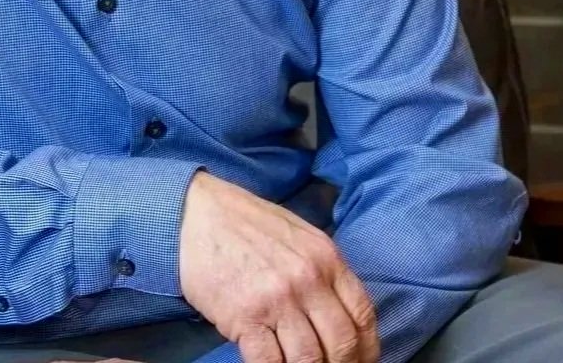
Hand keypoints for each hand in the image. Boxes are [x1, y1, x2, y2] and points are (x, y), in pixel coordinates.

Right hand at [178, 173, 377, 362]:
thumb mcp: (297, 235)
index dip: (366, 349)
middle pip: (342, 344)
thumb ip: (322, 270)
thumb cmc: (245, 224)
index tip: (360, 361)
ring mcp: (277, 299)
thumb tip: (340, 314)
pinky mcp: (245, 317)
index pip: (363, 316)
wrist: (195, 213)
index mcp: (326, 257)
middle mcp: (308, 279)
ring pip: (309, 360)